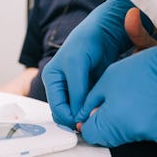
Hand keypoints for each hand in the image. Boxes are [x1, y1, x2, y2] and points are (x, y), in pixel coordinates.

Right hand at [41, 0, 134, 127]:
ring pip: (76, 112)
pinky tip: (100, 111)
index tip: (85, 124)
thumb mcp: (78, 66)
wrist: (104, 31)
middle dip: (76, 120)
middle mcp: (60, 85)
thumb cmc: (87, 41)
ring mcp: (73, 89)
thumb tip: (77, 116)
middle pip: (65, 113)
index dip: (70, 118)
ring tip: (97, 119)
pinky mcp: (86, 90)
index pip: (57, 108)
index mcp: (52, 78)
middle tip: (92, 125)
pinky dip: (91, 111)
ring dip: (85, 117)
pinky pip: (86, 107)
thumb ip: (77, 90)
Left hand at [75, 25, 156, 146]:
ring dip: (119, 124)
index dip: (86, 125)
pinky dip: (136, 123)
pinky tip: (140, 105)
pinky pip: (140, 132)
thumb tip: (83, 116)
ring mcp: (147, 134)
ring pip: (123, 136)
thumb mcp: (106, 80)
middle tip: (107, 106)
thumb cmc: (143, 70)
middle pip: (107, 138)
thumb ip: (91, 102)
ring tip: (126, 101)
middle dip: (102, 125)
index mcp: (114, 120)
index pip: (90, 135)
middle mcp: (130, 132)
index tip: (87, 116)